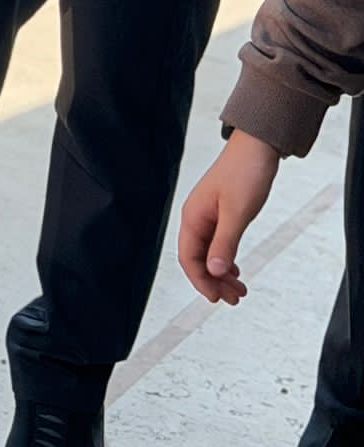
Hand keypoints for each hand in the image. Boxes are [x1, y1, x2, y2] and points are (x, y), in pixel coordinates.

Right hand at [177, 131, 280, 305]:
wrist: (257, 148)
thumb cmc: (245, 174)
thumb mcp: (237, 213)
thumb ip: (224, 243)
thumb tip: (212, 271)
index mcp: (193, 216)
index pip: (188, 258)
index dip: (200, 281)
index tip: (216, 298)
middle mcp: (197, 217)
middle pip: (198, 258)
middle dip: (214, 281)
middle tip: (234, 299)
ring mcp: (209, 215)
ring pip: (209, 252)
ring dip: (222, 273)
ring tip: (239, 289)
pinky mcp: (221, 212)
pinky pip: (218, 243)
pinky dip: (226, 259)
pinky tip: (236, 268)